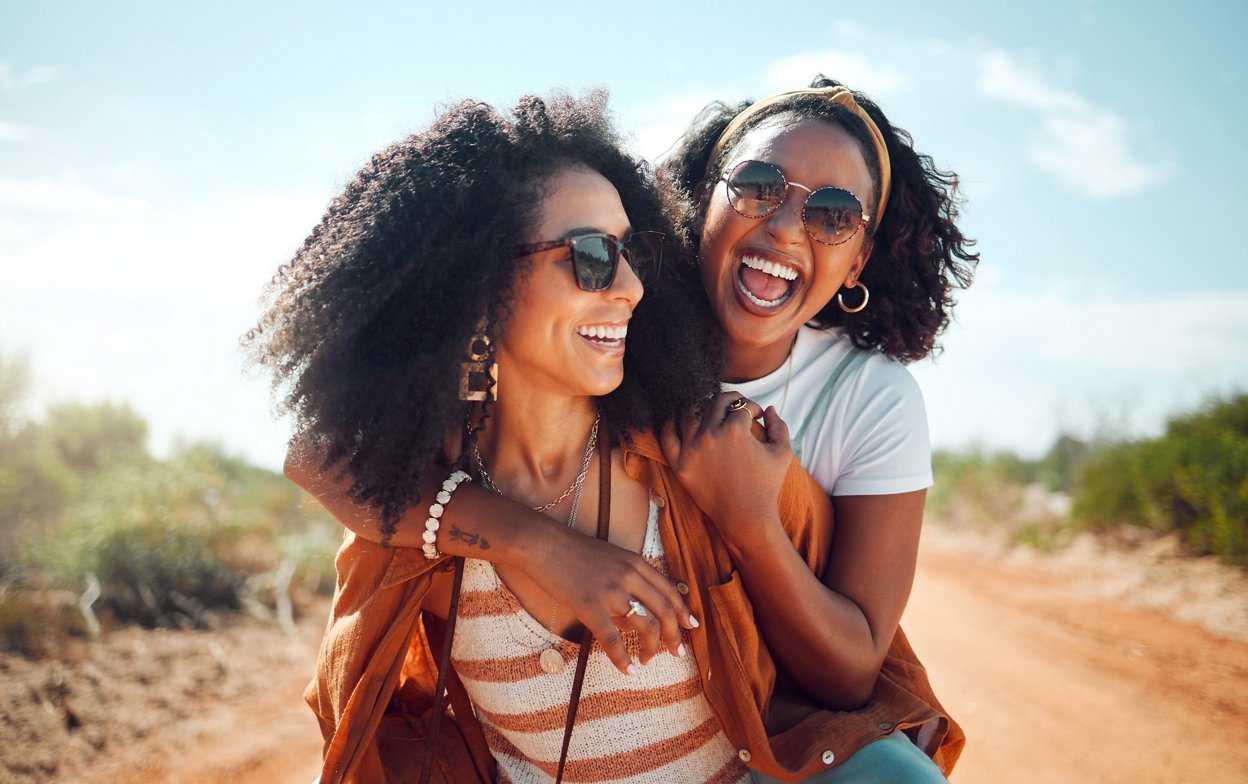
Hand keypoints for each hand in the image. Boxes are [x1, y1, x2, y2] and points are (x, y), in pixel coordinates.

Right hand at [524, 525, 698, 673]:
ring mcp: (611, 592)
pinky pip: (613, 640)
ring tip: (648, 661)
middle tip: (678, 653)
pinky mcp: (590, 606)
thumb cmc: (572, 551)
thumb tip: (632, 620)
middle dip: (675, 636)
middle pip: (665, 611)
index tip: (691, 626)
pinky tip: (628, 671)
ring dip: (652, 648)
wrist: (542, 544)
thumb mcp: (608, 560)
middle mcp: (630, 576)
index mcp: (636, 562)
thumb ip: (625, 584)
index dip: (683, 611)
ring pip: (646, 626)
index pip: (670, 590)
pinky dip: (623, 659)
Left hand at [659, 392, 792, 547]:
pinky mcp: (680, 465)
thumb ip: (779, 426)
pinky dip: (670, 424)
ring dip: (698, 405)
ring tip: (706, 410)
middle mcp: (711, 435)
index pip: (740, 404)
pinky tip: (677, 419)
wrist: (746, 517)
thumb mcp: (782, 453)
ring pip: (688, 412)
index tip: (755, 415)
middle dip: (728, 401)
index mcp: (736, 430)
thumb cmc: (766, 486)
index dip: (751, 406)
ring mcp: (692, 450)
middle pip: (714, 402)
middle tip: (733, 409)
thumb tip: (770, 409)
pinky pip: (667, 436)